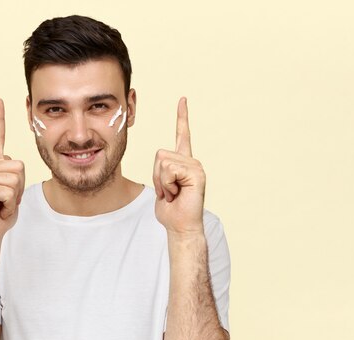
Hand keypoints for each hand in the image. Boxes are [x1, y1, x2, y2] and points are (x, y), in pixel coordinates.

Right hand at [0, 99, 24, 244]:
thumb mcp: (13, 190)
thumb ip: (15, 176)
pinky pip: (9, 192)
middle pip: (20, 166)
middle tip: (5, 199)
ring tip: (0, 204)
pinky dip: (9, 205)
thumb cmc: (1, 212)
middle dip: (20, 187)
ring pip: (16, 179)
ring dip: (14, 197)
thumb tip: (14, 164)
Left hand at [154, 97, 205, 234]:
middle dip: (157, 176)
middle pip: (159, 154)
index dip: (182, 117)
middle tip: (168, 191)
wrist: (181, 226)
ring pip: (163, 162)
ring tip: (173, 193)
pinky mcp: (197, 174)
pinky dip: (168, 184)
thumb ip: (161, 171)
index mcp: (183, 163)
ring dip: (162, 181)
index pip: (183, 135)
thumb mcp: (161, 186)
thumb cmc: (171, 210)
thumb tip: (160, 161)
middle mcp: (191, 161)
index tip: (183, 100)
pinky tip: (177, 194)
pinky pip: (170, 170)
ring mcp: (195, 166)